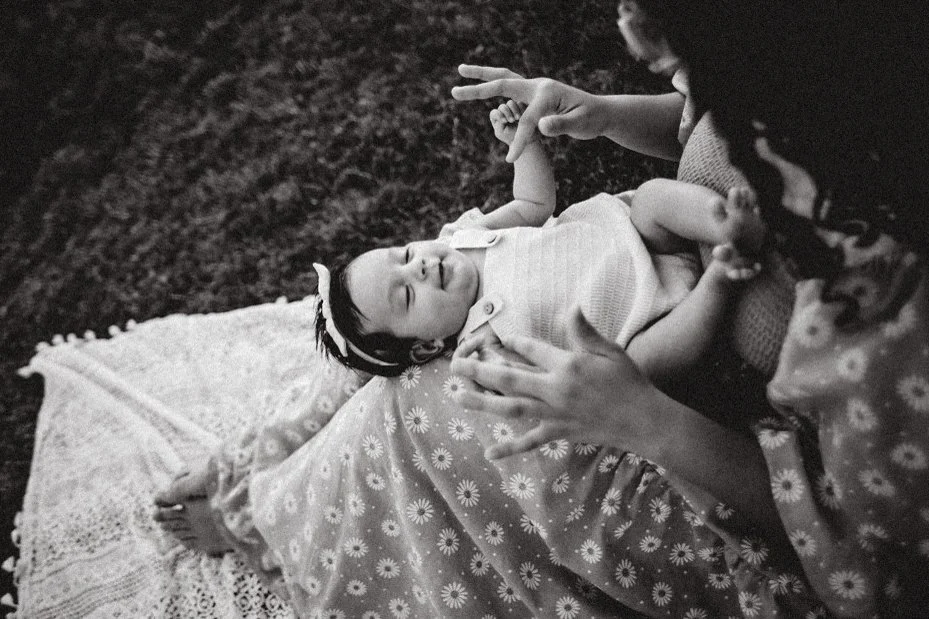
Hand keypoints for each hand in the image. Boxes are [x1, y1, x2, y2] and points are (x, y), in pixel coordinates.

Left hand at [449, 306, 659, 458]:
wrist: (643, 420)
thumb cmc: (628, 381)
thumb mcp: (608, 351)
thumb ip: (584, 331)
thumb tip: (570, 306)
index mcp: (568, 366)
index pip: (532, 350)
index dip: (514, 342)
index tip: (499, 339)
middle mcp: (556, 390)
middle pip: (509, 378)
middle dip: (480, 370)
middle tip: (455, 364)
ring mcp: (555, 414)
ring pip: (511, 408)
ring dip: (482, 402)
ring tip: (457, 396)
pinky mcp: (559, 433)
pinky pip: (530, 441)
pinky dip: (510, 448)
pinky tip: (489, 453)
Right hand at [452, 65, 601, 161]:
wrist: (600, 111)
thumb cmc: (591, 119)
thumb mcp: (580, 124)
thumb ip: (560, 124)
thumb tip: (541, 125)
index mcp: (547, 93)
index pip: (526, 119)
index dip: (519, 139)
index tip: (511, 159)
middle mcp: (537, 86)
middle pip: (502, 83)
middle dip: (478, 88)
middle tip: (454, 91)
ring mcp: (534, 87)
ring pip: (503, 79)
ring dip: (481, 77)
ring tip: (460, 71)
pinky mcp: (533, 94)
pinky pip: (509, 88)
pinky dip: (493, 86)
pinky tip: (482, 89)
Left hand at [489, 100, 532, 146]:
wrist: (529, 141)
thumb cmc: (513, 138)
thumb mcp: (501, 133)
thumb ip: (497, 122)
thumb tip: (499, 112)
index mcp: (497, 120)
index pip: (494, 113)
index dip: (498, 115)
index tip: (505, 121)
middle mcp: (504, 113)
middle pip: (502, 107)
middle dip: (506, 112)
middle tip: (512, 120)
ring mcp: (514, 110)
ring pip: (510, 103)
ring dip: (514, 110)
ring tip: (518, 118)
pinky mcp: (522, 108)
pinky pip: (520, 103)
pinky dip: (521, 109)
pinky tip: (524, 115)